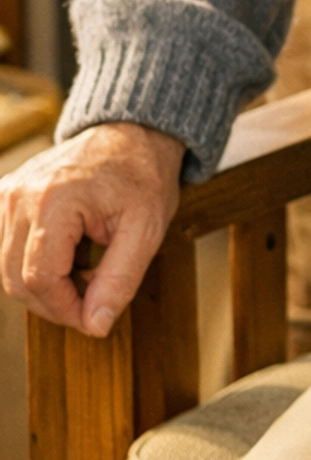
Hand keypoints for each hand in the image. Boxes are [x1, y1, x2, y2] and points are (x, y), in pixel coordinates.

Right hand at [0, 122, 183, 336]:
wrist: (131, 134)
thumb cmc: (142, 176)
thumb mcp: (146, 230)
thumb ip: (119, 280)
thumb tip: (94, 325)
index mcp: (54, 201)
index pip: (40, 280)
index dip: (65, 310)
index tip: (94, 318)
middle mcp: (19, 195)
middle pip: (16, 279)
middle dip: (54, 302)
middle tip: (94, 296)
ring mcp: (7, 193)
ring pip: (6, 268)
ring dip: (43, 284)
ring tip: (84, 270)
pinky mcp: (4, 195)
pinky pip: (4, 248)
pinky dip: (31, 264)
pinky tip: (65, 257)